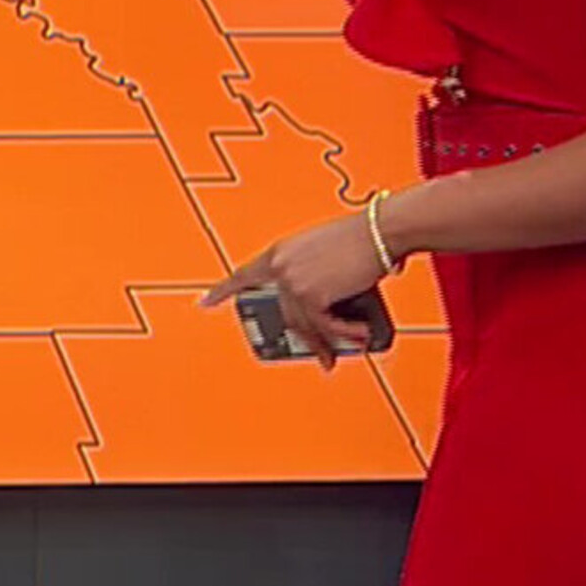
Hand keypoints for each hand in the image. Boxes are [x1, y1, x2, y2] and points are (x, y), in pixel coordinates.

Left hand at [199, 211, 386, 371]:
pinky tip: (359, 335)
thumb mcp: (326, 250)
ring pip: (305, 324)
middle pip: (286, 313)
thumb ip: (315, 273)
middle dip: (305, 338)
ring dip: (326, 343)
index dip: (222, 290)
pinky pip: (325, 326)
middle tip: (318, 353)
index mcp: (281, 251)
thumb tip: (329, 303)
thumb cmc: (363, 234)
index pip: (244, 274)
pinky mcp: (310, 296)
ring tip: (340, 354)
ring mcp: (292, 282)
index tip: (205, 302)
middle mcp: (281, 266)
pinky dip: (344, 334)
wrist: (380, 230)